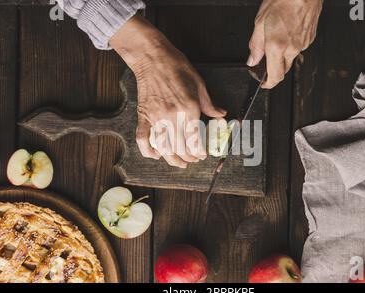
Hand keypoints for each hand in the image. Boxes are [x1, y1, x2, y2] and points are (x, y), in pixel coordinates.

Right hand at [111, 16, 226, 167]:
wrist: (153, 58)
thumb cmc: (177, 68)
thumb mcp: (199, 84)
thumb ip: (210, 104)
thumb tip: (221, 115)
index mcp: (189, 110)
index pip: (195, 141)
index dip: (199, 152)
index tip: (202, 155)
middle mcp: (172, 117)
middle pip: (180, 147)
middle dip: (188, 158)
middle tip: (193, 160)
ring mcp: (156, 118)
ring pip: (164, 147)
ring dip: (172, 159)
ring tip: (179, 163)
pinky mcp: (144, 116)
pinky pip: (143, 138)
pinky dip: (148, 150)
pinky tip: (155, 155)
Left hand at [248, 0, 322, 88]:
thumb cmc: (283, 0)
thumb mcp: (259, 22)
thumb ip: (255, 45)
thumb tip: (252, 59)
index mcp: (277, 46)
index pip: (275, 77)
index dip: (269, 84)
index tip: (264, 84)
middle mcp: (292, 48)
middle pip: (283, 70)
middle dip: (274, 68)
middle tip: (266, 58)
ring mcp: (303, 44)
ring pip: (291, 58)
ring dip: (283, 55)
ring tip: (277, 36)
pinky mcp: (310, 38)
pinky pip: (299, 48)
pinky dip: (291, 45)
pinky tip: (287, 31)